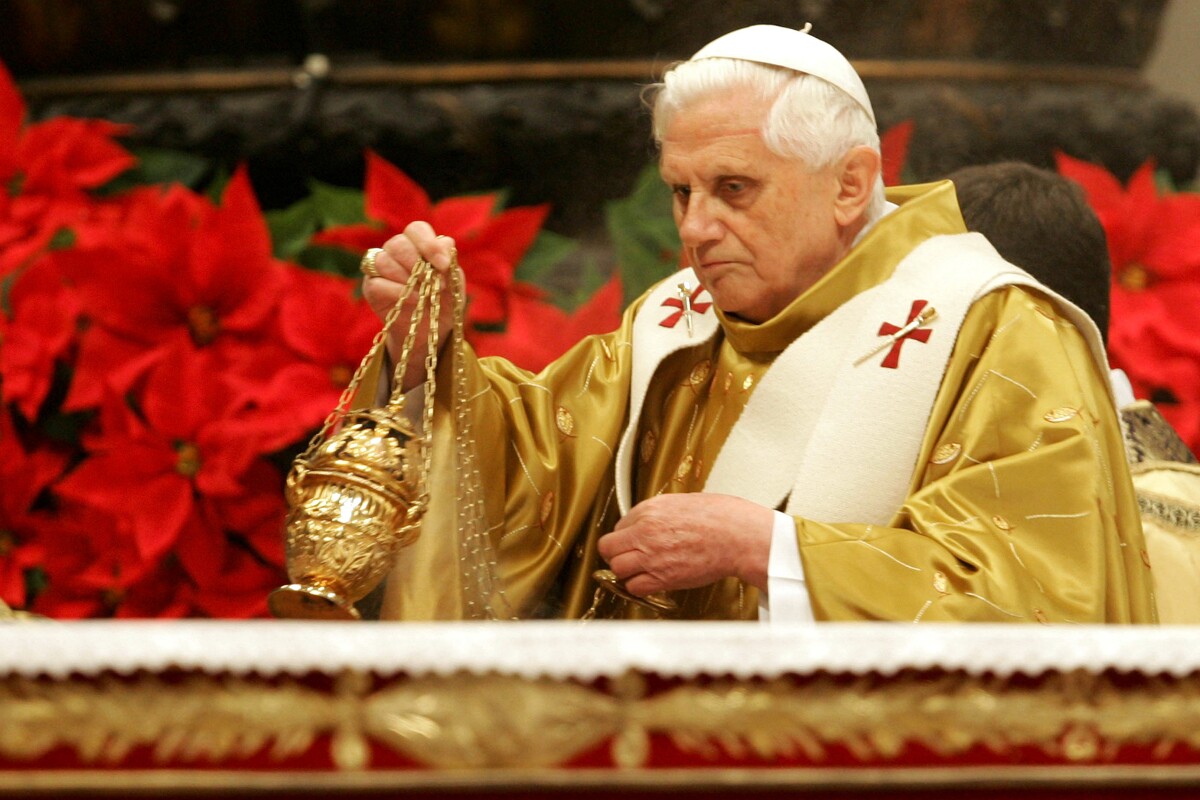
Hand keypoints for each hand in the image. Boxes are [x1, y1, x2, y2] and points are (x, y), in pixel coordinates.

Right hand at [361, 221, 460, 391]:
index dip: (429, 244)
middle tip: (434, 282)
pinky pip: (378, 283)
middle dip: (417, 262)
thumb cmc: (443, 301)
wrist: (432, 330)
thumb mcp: (454, 283)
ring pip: (384, 260)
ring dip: (407, 277)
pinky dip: (398, 291)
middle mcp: (396, 251)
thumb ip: (449, 262)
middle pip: (398, 243)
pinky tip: (414, 300)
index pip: (416, 230)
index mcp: (417, 244)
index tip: (443, 264)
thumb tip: (445, 241)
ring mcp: (380, 268)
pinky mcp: (371, 287)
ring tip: (424, 293)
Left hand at [597, 493, 772, 595]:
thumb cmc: (721, 517)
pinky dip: (638, 587)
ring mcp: (652, 555)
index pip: (619, 525)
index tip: (633, 542)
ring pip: (617, 568)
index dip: (626, 536)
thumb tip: (652, 521)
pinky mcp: (663, 577)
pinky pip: (634, 587)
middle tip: (628, 558)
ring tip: (639, 571)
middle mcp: (646, 531)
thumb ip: (661, 513)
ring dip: (626, 571)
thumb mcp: (683, 502)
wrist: (738, 535)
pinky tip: (649, 582)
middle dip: (617, 553)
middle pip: (608, 547)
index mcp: (650, 509)